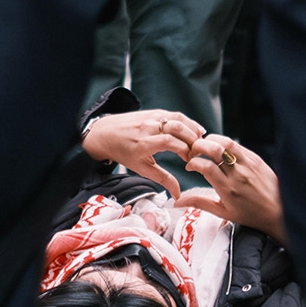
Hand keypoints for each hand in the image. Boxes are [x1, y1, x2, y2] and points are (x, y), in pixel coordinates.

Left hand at [81, 109, 205, 198]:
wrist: (105, 133)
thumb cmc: (123, 153)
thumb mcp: (141, 169)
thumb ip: (162, 179)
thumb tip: (178, 195)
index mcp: (143, 144)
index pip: (169, 142)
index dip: (184, 150)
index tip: (190, 160)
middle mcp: (147, 128)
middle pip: (177, 128)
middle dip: (192, 139)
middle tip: (198, 152)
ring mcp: (151, 117)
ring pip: (178, 119)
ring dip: (193, 129)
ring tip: (200, 142)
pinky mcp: (154, 111)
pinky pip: (175, 115)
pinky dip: (187, 122)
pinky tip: (195, 131)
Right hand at [178, 135, 286, 244]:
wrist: (278, 212)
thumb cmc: (250, 215)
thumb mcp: (222, 212)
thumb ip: (199, 203)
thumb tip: (177, 202)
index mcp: (227, 189)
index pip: (205, 166)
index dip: (192, 162)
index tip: (189, 166)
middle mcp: (238, 175)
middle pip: (214, 149)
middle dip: (198, 146)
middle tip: (194, 152)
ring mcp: (248, 164)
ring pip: (226, 142)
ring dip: (211, 140)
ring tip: (205, 146)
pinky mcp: (256, 159)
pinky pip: (237, 145)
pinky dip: (225, 143)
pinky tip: (220, 149)